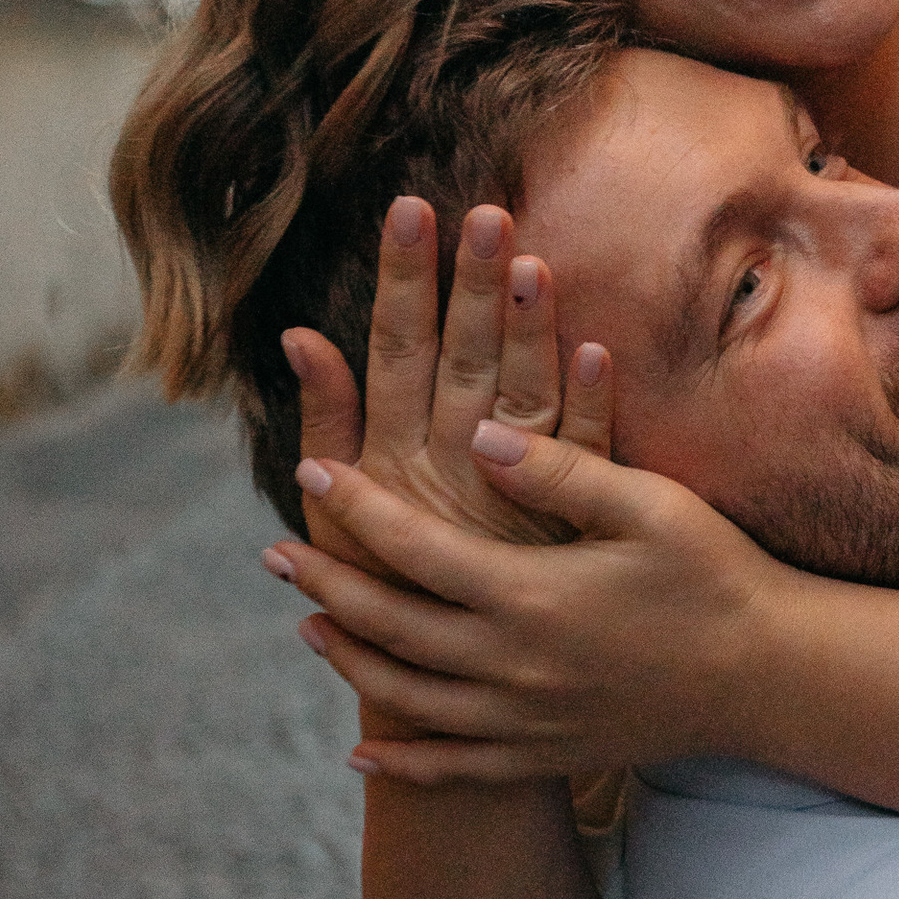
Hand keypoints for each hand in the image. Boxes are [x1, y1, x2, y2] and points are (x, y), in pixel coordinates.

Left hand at [266, 430, 792, 785]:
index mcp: (529, 596)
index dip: (358, 507)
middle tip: (276, 549)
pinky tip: (362, 753)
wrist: (770, 679)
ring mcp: (523, 721)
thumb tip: (479, 432)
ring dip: (348, 660)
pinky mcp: (544, 756)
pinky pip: (452, 768)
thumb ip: (559, 467)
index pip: (414, 547)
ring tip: (310, 622)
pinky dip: (400, 762)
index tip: (314, 470)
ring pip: (406, 698)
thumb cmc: (716, 574)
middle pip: (388, 625)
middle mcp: (511, 667)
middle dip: (326, 582)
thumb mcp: (648, 504)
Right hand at [272, 194, 616, 571]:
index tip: (411, 209)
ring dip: (527, 331)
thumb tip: (300, 333)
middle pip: (461, 361)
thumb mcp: (338, 509)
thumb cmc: (388, 584)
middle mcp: (449, 469)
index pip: (396, 348)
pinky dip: (590, 406)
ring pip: (520, 398)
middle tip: (485, 212)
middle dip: (470, 285)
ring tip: (532, 261)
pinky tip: (598, 351)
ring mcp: (509, 498)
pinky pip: (583, 459)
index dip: (403, 279)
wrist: (454, 689)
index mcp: (390, 456)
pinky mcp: (566, 527)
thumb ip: (327, 419)